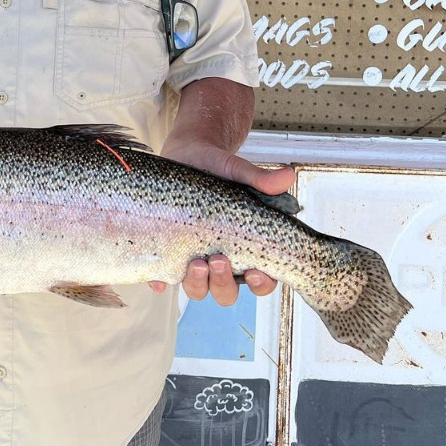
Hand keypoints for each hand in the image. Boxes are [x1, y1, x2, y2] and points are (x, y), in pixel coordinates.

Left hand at [149, 140, 295, 305]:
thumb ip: (259, 178)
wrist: (187, 154)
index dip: (261, 284)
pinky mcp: (168, 252)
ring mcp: (194, 259)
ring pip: (197, 289)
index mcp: (245, 248)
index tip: (256, 271)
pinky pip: (162, 276)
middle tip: (218, 259)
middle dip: (223, 283)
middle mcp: (221, 260)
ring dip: (197, 284)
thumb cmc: (218, 168)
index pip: (261, 279)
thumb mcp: (237, 170)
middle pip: (226, 291)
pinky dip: (159, 281)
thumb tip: (287, 175)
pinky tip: (157, 279)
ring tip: (196, 263)